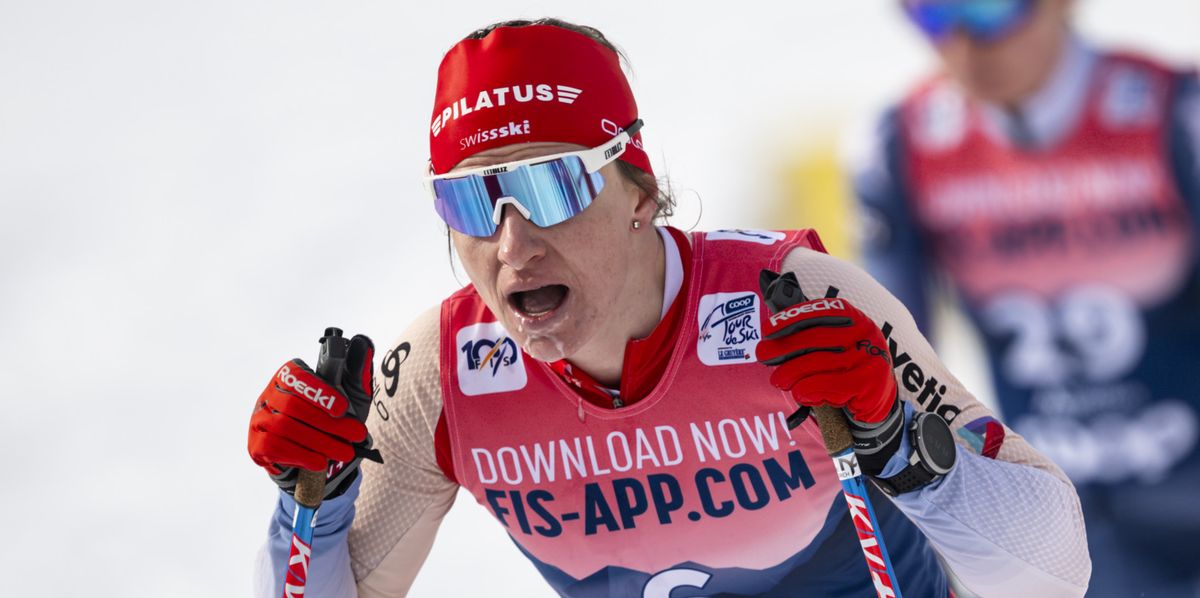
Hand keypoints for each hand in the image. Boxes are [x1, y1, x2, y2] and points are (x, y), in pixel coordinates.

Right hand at [248, 334, 380, 499]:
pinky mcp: (256, 445)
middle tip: (356, 435)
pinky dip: (302, 455)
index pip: (298, 378)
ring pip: (286, 428)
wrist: (314, 456)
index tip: (343, 409)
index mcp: (289, 376)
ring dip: (321, 442)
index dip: (319, 393)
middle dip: (329, 423)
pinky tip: (321, 461)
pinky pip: (276, 448)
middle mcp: (269, 394)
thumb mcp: (349, 396)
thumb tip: (364, 343)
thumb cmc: (332, 419)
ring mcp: (259, 419)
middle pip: (293, 406)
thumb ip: (355, 372)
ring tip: (345, 451)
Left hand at [755, 273, 896, 423]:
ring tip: (778, 380)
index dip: (790, 318)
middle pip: (814, 338)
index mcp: (854, 318)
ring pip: (817, 363)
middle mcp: (865, 333)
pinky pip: (827, 385)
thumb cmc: (846, 369)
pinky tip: (800, 394)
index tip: (767, 329)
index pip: (819, 312)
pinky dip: (807, 390)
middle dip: (783, 347)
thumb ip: (810, 337)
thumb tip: (771, 337)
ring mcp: (869, 357)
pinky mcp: (869, 384)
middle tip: (762, 355)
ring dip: (790, 373)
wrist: (877, 402)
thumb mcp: (834, 346)